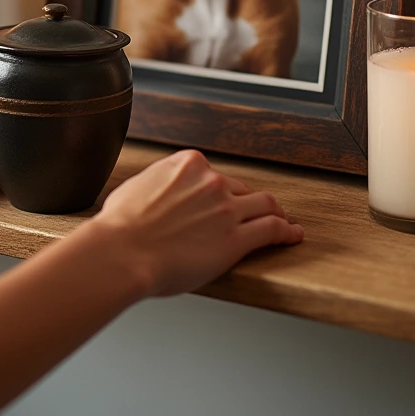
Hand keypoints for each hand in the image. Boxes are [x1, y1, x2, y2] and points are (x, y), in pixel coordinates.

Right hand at [95, 148, 302, 297]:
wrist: (123, 251)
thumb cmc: (120, 226)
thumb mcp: (135, 187)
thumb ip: (156, 184)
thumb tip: (153, 193)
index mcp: (186, 164)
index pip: (214, 173)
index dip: (221, 189)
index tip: (224, 199)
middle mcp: (210, 181)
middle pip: (241, 189)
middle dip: (246, 203)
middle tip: (252, 216)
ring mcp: (226, 209)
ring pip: (266, 204)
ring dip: (277, 213)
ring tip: (284, 222)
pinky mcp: (236, 240)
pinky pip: (272, 230)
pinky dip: (288, 232)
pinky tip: (293, 236)